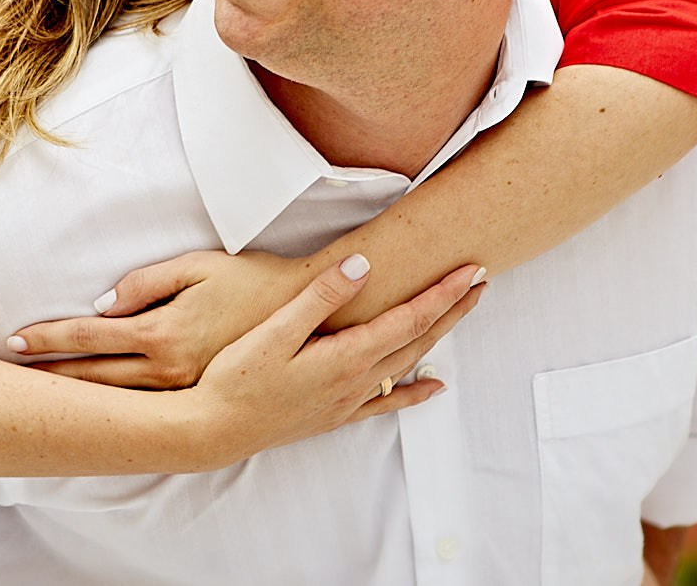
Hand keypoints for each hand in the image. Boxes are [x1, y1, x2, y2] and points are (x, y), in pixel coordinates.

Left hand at [12, 249, 310, 388]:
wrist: (306, 316)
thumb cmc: (252, 281)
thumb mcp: (198, 266)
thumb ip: (146, 282)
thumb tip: (103, 304)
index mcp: (162, 332)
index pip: (89, 335)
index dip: (49, 337)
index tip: (15, 339)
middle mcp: (167, 369)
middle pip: (92, 377)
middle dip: (48, 377)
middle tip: (8, 379)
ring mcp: (182, 388)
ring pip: (114, 398)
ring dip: (74, 396)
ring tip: (39, 396)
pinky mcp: (196, 395)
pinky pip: (143, 405)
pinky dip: (111, 407)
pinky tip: (93, 409)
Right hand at [174, 256, 485, 470]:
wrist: (215, 430)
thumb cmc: (237, 378)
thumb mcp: (275, 331)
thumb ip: (320, 297)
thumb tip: (363, 265)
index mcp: (347, 356)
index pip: (409, 318)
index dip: (443, 293)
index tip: (471, 270)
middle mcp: (357, 381)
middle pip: (418, 338)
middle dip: (452, 308)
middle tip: (481, 280)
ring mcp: (348, 401)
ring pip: (407, 363)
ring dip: (438, 336)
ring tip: (461, 312)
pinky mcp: (335, 414)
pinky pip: (387, 402)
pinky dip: (414, 391)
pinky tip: (433, 387)